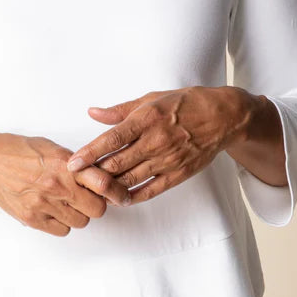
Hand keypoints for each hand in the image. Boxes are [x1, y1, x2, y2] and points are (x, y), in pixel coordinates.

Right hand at [0, 130, 131, 236]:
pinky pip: (62, 230)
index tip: (122, 196)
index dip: (116, 192)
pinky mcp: (32, 218)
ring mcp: (43, 204)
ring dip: (78, 214)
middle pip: (96, 210)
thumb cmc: (21, 151)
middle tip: (85, 197)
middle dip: (95, 204)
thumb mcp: (54, 149)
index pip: (102, 183)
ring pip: (80, 222)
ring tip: (65, 202)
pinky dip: (62, 223)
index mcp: (65, 164)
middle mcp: (56, 185)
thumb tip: (102, 177)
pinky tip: (53, 209)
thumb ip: (78, 164)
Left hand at [66, 86, 248, 204]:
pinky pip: (150, 190)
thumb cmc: (186, 104)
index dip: (89, 153)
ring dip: (109, 187)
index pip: (112, 139)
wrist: (224, 117)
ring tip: (93, 190)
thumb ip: (120, 110)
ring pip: (130, 179)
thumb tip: (93, 113)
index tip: (72, 164)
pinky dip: (132, 196)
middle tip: (77, 179)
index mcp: (147, 118)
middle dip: (94, 173)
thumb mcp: (152, 98)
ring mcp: (168, 159)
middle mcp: (156, 140)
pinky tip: (119, 198)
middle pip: (117, 163)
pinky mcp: (178, 174)